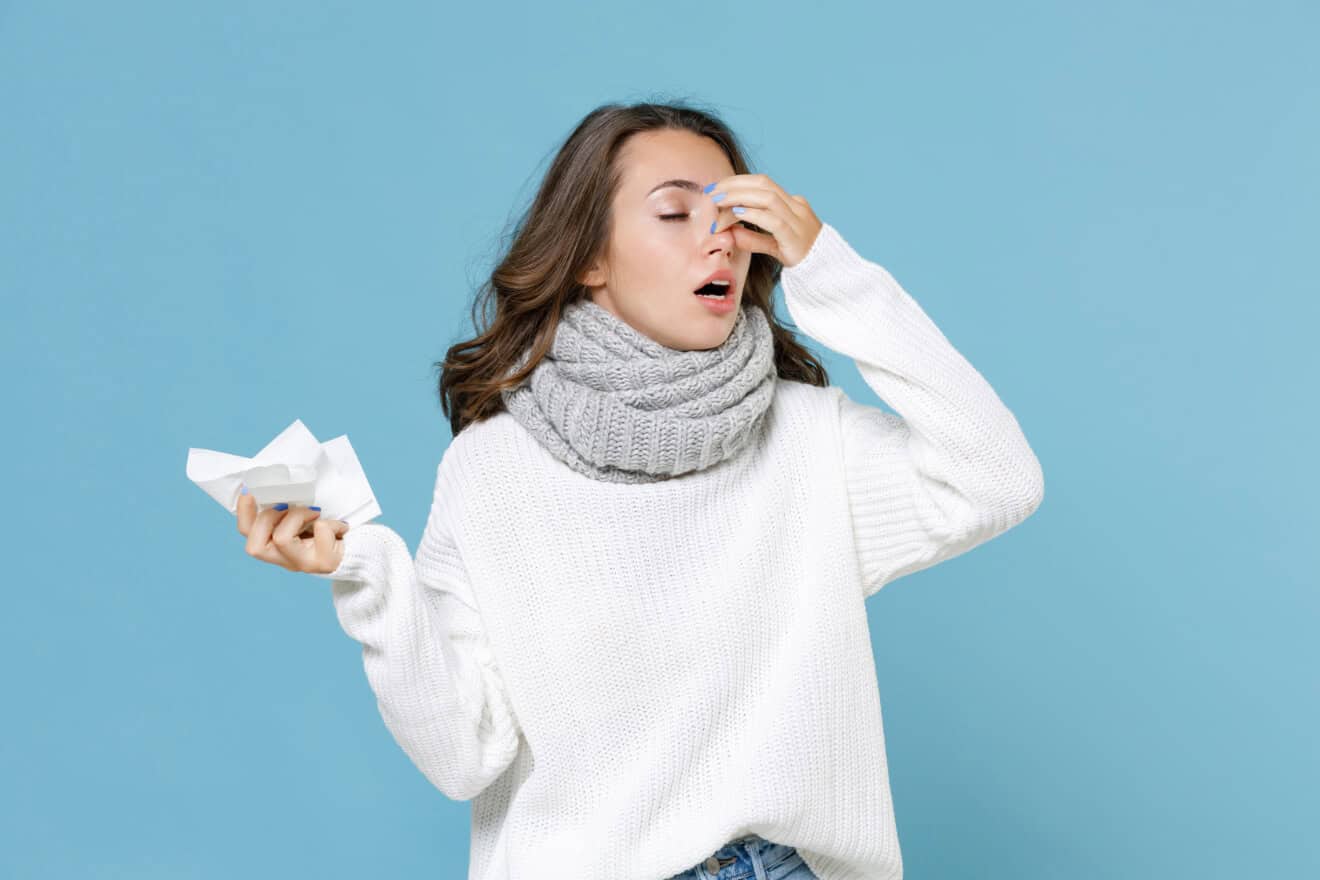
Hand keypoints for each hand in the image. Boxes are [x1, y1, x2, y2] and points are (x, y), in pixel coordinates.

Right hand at [236, 492, 349, 574]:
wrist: (356, 550)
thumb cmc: (326, 530)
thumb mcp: (302, 519)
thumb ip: (286, 510)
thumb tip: (276, 484)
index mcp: (274, 547)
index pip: (246, 534)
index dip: (243, 512)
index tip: (249, 491)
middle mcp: (284, 560)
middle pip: (254, 546)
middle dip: (268, 517)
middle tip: (288, 507)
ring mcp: (302, 565)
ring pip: (281, 538)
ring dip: (297, 516)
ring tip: (315, 513)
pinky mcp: (323, 563)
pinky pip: (319, 532)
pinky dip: (329, 522)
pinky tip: (338, 526)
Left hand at [707, 173, 823, 267]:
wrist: (824, 273)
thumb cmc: (799, 257)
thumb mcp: (772, 245)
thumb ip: (753, 238)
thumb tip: (730, 232)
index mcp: (792, 203)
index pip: (762, 183)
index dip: (738, 182)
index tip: (716, 188)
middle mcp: (796, 206)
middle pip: (763, 184)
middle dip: (735, 185)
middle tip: (712, 193)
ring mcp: (798, 220)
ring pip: (767, 198)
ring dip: (739, 197)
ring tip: (719, 203)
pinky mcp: (795, 237)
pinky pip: (773, 221)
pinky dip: (753, 215)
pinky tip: (737, 213)